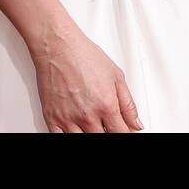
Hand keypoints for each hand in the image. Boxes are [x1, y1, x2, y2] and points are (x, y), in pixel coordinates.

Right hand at [27, 19, 144, 132]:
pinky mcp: (51, 118)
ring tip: (92, 121)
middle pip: (102, 137)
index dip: (124, 132)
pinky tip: (76, 127)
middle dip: (108, 131)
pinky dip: (70, 134)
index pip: (120, 132)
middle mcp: (87, 115)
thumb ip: (128, 104)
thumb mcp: (116, 76)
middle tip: (107, 120)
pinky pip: (60, 138)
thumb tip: (136, 123)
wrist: (59, 48)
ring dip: (90, 132)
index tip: (124, 129)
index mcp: (106, 105)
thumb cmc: (85, 56)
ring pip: (83, 140)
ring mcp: (68, 119)